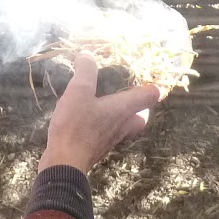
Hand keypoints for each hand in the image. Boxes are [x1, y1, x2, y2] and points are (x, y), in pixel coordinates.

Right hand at [38, 55, 161, 174]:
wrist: (64, 163)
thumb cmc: (76, 126)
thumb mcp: (78, 91)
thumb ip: (85, 71)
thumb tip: (87, 55)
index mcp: (124, 108)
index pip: (150, 95)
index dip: (154, 85)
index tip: (149, 76)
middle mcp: (123, 125)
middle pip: (141, 116)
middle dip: (139, 105)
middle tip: (127, 93)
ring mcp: (111, 139)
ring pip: (126, 126)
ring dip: (122, 115)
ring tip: (106, 103)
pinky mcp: (98, 148)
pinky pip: (109, 134)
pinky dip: (105, 125)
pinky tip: (89, 119)